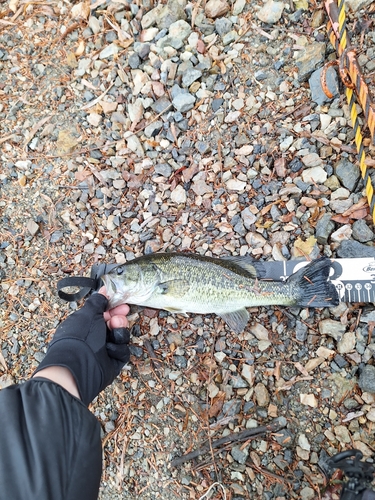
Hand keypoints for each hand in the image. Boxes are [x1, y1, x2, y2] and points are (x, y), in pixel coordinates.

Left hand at [33, 289, 130, 405]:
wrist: (79, 366)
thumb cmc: (79, 337)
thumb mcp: (88, 313)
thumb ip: (98, 301)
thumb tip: (103, 290)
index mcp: (85, 324)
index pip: (103, 313)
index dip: (112, 307)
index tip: (121, 302)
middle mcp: (94, 337)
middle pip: (114, 323)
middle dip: (118, 318)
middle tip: (121, 315)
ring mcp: (104, 350)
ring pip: (120, 336)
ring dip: (118, 331)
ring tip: (113, 330)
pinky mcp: (112, 361)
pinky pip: (123, 350)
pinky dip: (117, 348)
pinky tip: (109, 349)